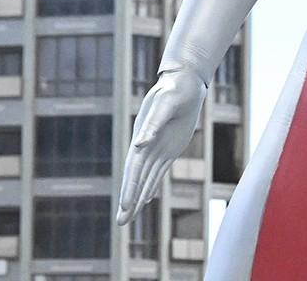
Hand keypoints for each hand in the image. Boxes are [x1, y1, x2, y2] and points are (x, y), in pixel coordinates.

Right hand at [115, 68, 206, 225]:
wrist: (185, 82)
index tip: (126, 207)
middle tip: (121, 223)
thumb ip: (154, 124)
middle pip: (136, 179)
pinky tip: (145, 201)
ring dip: (138, 199)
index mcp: (142, 137)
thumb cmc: (175, 89)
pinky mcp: (169, 150)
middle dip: (129, 201)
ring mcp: (157, 149)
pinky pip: (158, 173)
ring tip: (129, 218)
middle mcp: (146, 147)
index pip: (134, 168)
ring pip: (146, 180)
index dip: (129, 188)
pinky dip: (151, 188)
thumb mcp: (166, 103)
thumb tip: (140, 145)